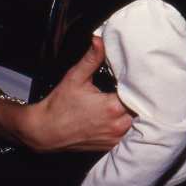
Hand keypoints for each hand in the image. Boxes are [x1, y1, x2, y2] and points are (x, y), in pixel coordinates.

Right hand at [22, 37, 131, 152]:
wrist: (45, 131)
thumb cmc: (59, 106)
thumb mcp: (75, 78)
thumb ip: (91, 58)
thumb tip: (99, 40)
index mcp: (113, 107)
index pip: (138, 92)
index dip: (140, 83)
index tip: (140, 74)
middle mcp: (118, 125)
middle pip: (140, 107)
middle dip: (139, 96)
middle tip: (137, 84)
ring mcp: (115, 138)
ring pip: (136, 121)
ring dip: (135, 111)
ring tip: (131, 98)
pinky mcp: (111, 145)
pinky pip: (127, 133)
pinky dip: (128, 124)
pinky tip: (123, 114)